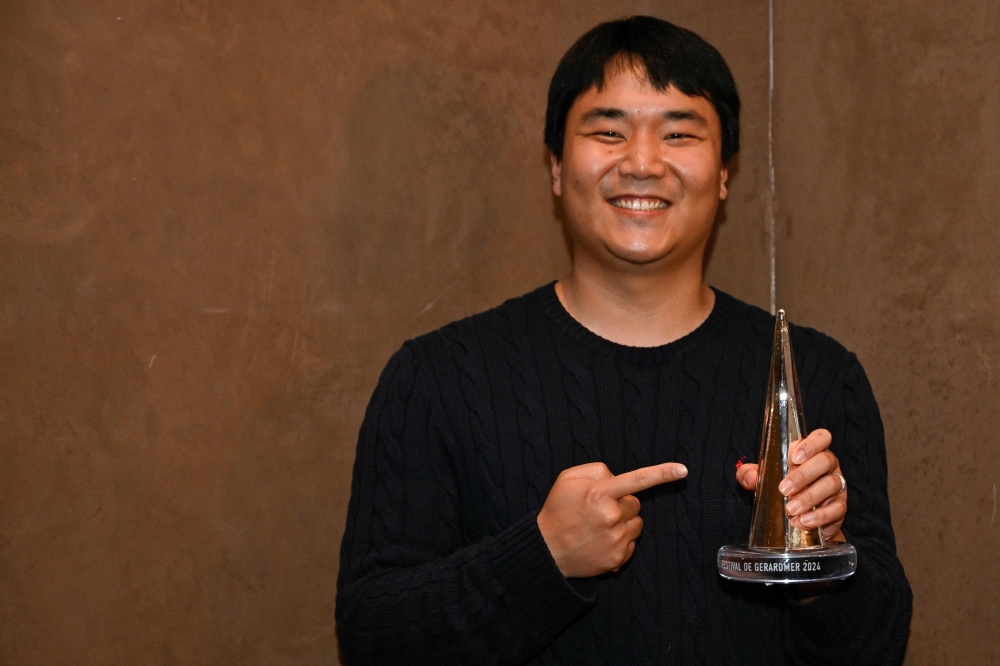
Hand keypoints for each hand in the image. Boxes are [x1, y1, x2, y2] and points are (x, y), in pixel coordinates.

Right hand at [537, 461, 687, 577]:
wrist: (547, 550)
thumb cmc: (558, 510)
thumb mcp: (568, 479)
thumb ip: (596, 470)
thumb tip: (618, 477)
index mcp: (599, 493)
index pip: (637, 479)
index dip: (662, 473)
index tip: (683, 470)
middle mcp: (611, 516)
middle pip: (635, 503)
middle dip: (622, 503)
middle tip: (599, 510)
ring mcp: (616, 539)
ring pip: (637, 523)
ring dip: (623, 522)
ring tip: (599, 527)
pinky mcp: (618, 558)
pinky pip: (632, 543)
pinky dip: (620, 541)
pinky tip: (600, 542)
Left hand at [735, 428, 846, 541]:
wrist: (796, 519)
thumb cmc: (781, 490)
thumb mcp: (762, 479)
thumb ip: (750, 474)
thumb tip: (752, 477)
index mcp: (811, 452)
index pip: (821, 437)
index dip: (811, 444)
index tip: (794, 458)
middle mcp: (828, 466)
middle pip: (824, 461)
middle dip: (803, 475)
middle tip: (784, 490)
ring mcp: (837, 485)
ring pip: (831, 484)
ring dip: (809, 497)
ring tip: (790, 509)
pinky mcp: (840, 507)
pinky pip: (836, 509)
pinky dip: (819, 515)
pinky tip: (803, 521)